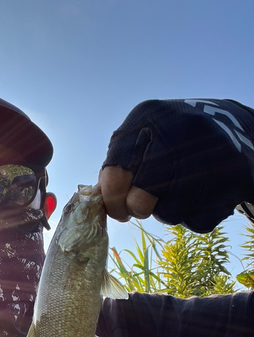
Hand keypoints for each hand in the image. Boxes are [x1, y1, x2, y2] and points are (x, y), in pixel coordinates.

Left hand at [101, 99, 253, 232]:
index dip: (111, 198)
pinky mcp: (236, 179)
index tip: (115, 208)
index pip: (116, 170)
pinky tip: (202, 191)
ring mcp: (211, 154)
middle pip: (141, 199)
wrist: (235, 129)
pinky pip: (196, 221)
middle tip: (139, 206)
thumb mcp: (145, 135)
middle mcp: (181, 130)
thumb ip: (120, 162)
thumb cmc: (175, 139)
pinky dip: (194, 214)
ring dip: (167, 210)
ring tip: (179, 188)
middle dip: (136, 208)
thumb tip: (101, 199)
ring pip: (168, 214)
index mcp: (149, 116)